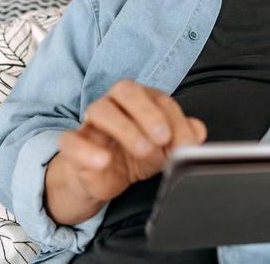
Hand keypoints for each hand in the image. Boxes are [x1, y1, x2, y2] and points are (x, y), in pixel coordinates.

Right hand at [44, 80, 206, 224]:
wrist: (101, 179)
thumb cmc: (134, 156)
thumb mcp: (164, 150)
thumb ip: (183, 138)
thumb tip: (198, 131)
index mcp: (139, 99)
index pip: (158, 98)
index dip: (174, 119)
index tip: (186, 143)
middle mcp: (113, 103)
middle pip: (126, 90)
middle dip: (148, 112)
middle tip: (163, 137)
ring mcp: (90, 122)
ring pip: (100, 110)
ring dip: (124, 128)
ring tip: (143, 151)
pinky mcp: (72, 145)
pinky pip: (71, 140)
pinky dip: (86, 150)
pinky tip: (103, 161)